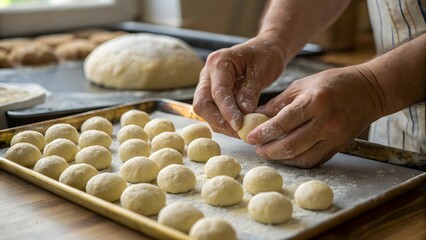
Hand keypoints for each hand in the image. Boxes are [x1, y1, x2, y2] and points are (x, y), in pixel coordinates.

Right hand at [193, 35, 287, 136]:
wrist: (265, 49)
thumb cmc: (266, 55)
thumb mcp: (263, 71)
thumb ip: (251, 91)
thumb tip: (243, 112)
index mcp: (219, 62)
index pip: (218, 91)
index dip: (227, 111)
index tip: (239, 125)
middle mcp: (208, 73)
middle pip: (202, 104)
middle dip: (218, 121)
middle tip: (238, 132)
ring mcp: (208, 84)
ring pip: (205, 111)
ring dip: (221, 124)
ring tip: (242, 131)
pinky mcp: (213, 94)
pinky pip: (213, 111)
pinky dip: (224, 122)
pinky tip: (240, 127)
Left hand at [247, 65, 384, 167]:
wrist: (370, 90)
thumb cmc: (333, 83)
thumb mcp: (303, 85)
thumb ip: (279, 103)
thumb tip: (257, 116)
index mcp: (314, 102)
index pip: (283, 123)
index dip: (263, 133)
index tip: (250, 138)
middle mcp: (325, 122)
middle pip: (291, 145)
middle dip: (269, 150)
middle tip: (258, 149)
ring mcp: (334, 137)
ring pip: (302, 157)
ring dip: (282, 159)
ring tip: (269, 153)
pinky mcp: (340, 146)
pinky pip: (315, 160)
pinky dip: (298, 161)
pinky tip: (287, 157)